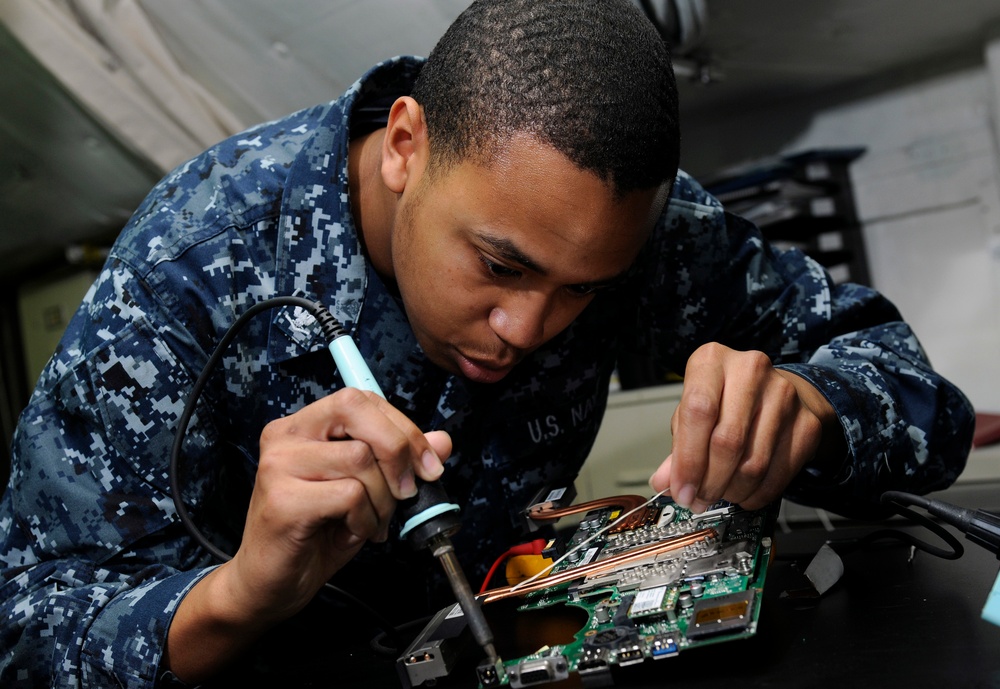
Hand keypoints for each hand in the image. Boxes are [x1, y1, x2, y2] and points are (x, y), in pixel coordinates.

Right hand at [167, 388, 450, 679]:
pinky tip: (354, 532)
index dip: (403, 427)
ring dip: (382, 497)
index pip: (361, 399)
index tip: (429, 464)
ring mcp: (279, 466)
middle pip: (356, 409)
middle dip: (398, 448)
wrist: (269, 585)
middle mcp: (285, 436)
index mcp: (303, 425)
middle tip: (410, 488)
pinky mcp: (283, 500)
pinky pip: (350, 495)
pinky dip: (365, 519)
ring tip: (372, 521)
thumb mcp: (368, 491)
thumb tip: (442, 441)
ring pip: (360, 458)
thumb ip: (400, 462)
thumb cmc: (316, 535)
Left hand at [649, 342, 838, 512]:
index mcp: (712, 360)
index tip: (681, 490)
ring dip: (731, 491)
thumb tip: (663, 482)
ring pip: (753, 464)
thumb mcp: (693, 411)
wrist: (775, 390)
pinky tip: (743, 492)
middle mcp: (750, 370)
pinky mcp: (807, 423)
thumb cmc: (726, 399)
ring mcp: (784, 395)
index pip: (698, 411)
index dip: (687, 459)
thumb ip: (678, 446)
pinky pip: (778, 475)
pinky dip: (755, 494)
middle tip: (699, 500)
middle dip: (709, 482)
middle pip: (727, 441)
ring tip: (719, 494)